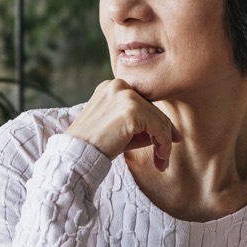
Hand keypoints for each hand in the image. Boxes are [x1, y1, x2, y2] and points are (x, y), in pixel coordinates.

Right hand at [65, 79, 181, 170]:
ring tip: (161, 162)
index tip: (168, 141)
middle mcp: (119, 85)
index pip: (143, 104)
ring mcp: (126, 95)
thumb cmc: (95, 145)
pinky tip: (160, 159)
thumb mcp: (117, 128)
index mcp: (112, 87)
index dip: (157, 123)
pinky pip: (159, 127)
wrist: (76, 154)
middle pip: (153, 110)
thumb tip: (169, 132)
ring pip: (159, 119)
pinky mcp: (132, 110)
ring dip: (165, 143)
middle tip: (164, 158)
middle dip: (163, 135)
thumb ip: (139, 124)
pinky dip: (164, 144)